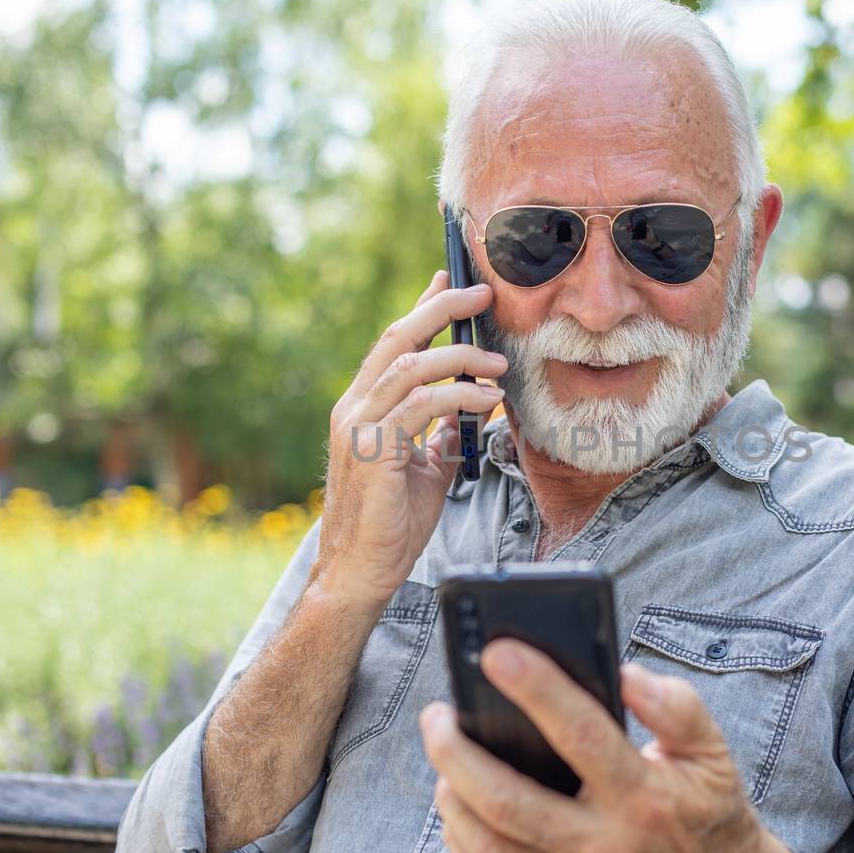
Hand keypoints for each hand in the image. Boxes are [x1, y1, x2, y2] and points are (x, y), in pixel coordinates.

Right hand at [313, 270, 505, 609]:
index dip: (423, 307)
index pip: (393, 342)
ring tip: (499, 363)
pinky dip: (457, 396)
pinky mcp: (372, 450)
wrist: (360, 573)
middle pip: (398, 337)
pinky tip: (483, 399)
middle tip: (483, 294)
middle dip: (442, 308)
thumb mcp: (425, 468)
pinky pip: (420, 406)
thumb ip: (440, 433)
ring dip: (461, 357)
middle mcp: (354, 407)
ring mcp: (358, 426)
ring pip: (410, 366)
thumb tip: (469, 405)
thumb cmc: (389, 525)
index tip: (452, 279)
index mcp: (363, 407)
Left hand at [419, 640, 798, 852]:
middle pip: (509, 802)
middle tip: (437, 714)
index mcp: (646, 800)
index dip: (537, 689)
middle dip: (457, 753)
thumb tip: (623, 673)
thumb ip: (675, 706)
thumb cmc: (710, 812)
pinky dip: (461, 841)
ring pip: (488, 849)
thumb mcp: (712, 751)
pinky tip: (457, 804)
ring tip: (444, 756)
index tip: (496, 652)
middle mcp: (607, 850)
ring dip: (450, 797)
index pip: (582, 736)